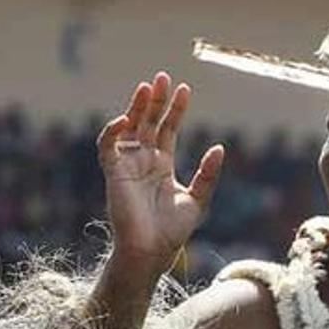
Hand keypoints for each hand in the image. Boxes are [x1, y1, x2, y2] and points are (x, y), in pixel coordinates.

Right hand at [97, 72, 223, 275]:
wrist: (152, 250)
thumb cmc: (173, 231)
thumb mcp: (198, 199)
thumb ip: (208, 173)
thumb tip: (220, 147)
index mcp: (162, 165)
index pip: (168, 128)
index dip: (175, 108)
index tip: (185, 89)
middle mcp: (143, 161)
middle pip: (148, 121)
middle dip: (155, 100)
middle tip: (163, 77)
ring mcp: (127, 165)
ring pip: (129, 127)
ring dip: (136, 107)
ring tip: (148, 87)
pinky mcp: (113, 172)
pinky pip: (108, 145)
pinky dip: (113, 130)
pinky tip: (126, 119)